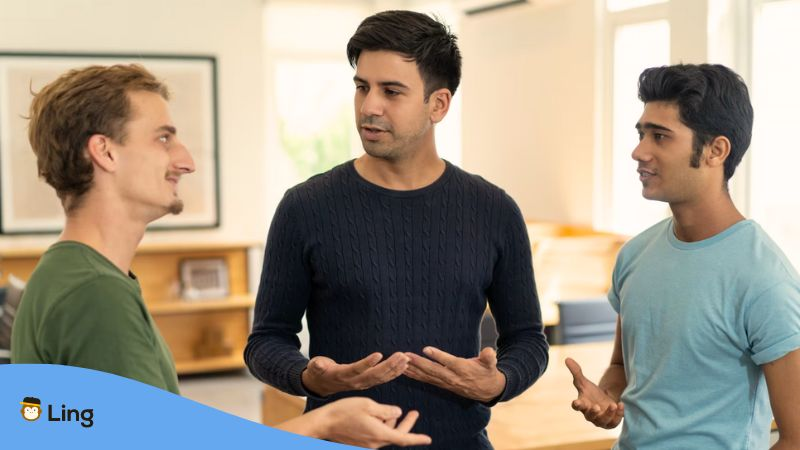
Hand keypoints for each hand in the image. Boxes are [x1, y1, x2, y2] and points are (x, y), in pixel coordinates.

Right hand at [302, 352, 409, 396]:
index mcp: (343, 376)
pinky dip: (394, 373)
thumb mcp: (315, 367)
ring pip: (381, 378)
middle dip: (389, 366)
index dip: (367, 363)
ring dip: (395, 369)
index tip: (379, 354)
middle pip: (374, 375)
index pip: (357, 370)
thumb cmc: (319, 372)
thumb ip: (317, 365)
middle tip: (402, 355)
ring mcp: (362, 384)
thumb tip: (317, 364)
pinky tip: (404, 366)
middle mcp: (355, 382)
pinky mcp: (367, 383)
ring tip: (406, 359)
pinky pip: (382, 379)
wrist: (321, 385)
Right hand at [314, 397, 431, 447]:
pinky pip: (377, 435)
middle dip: (407, 424)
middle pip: (397, 435)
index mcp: (379, 434)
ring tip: (392, 411)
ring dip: (392, 423)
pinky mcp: (360, 443)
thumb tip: (398, 413)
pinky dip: (382, 426)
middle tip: (414, 412)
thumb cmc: (344, 411)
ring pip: (386, 434)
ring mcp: (367, 444)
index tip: (428, 439)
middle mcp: (375, 443)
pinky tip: (379, 415)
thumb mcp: (368, 405)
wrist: (324, 423)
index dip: (417, 438)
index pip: (403, 438)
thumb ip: (386, 410)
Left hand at [404, 346, 505, 402]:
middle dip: (418, 363)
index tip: (426, 349)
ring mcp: (445, 382)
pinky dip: (415, 376)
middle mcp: (452, 377)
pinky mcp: (441, 385)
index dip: (438, 356)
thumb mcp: (491, 364)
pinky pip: (426, 380)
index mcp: (463, 369)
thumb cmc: (488, 372)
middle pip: (433, 370)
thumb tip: (490, 352)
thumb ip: (489, 357)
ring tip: (400, 363)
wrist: (488, 390)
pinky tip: (404, 372)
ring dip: (413, 370)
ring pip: (427, 376)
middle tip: (405, 356)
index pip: (449, 362)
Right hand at [566, 357, 623, 428]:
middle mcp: (590, 415)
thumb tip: (567, 358)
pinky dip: (618, 414)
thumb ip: (576, 372)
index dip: (577, 405)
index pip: (576, 406)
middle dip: (593, 412)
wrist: (605, 401)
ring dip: (608, 413)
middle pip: (589, 416)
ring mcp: (601, 420)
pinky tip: (621, 405)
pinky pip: (615, 421)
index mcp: (582, 404)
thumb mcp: (584, 382)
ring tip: (613, 405)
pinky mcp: (611, 423)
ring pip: (603, 420)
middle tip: (596, 407)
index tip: (577, 402)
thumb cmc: (591, 393)